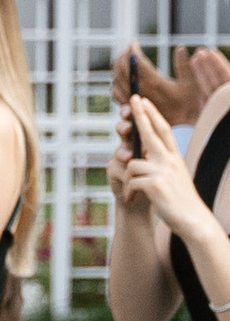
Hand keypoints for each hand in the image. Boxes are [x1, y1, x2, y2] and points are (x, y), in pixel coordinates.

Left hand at [111, 43, 228, 123]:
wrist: (180, 131)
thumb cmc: (187, 107)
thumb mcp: (189, 85)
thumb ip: (184, 66)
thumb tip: (181, 48)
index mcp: (153, 83)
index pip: (135, 62)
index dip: (132, 50)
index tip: (133, 42)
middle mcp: (139, 92)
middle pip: (121, 70)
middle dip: (122, 56)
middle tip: (127, 49)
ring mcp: (132, 102)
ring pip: (116, 81)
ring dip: (117, 68)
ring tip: (123, 60)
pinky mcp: (130, 109)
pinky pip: (115, 93)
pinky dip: (116, 82)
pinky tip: (121, 79)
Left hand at [115, 94, 219, 251]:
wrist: (193, 221)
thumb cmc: (180, 201)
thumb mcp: (174, 178)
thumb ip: (161, 165)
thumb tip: (142, 157)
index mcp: (175, 158)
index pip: (163, 131)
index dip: (153, 114)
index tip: (143, 101)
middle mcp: (170, 161)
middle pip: (151, 133)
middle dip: (140, 115)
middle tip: (133, 99)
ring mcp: (163, 172)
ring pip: (132, 163)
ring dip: (128, 179)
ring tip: (133, 193)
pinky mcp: (155, 185)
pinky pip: (131, 181)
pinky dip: (128, 191)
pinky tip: (132, 199)